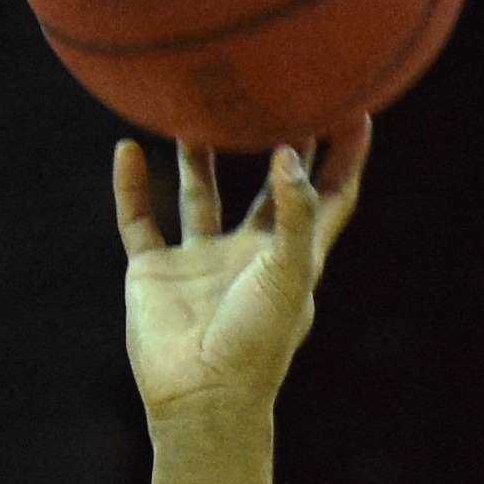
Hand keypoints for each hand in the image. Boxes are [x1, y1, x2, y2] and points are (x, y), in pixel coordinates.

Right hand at [115, 125, 368, 427]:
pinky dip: (131, 187)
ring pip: (199, 194)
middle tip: (276, 85)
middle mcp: (248, 254)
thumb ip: (293, 213)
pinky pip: (139, 220)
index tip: (356, 106)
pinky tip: (127, 149)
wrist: (201, 397)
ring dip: (197, 154)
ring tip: (195, 107)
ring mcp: (200, 262)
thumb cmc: (256, 344)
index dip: (345, 156)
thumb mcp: (288, 274)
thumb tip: (288, 154)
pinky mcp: (155, 272)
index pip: (329, 197)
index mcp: (291, 257)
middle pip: (267, 188)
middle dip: (274, 141)